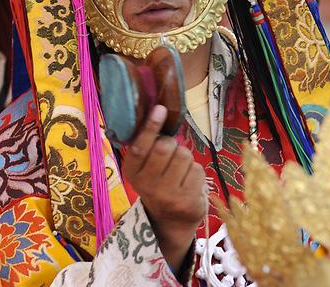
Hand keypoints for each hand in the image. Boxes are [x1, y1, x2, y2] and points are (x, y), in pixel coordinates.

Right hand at [122, 105, 206, 270]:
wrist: (170, 221)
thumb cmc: (158, 183)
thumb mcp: (145, 168)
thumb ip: (147, 145)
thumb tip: (157, 109)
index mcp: (132, 172)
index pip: (139, 146)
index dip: (151, 126)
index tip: (160, 108)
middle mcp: (146, 185)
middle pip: (165, 146)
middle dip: (172, 143)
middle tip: (170, 153)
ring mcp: (167, 195)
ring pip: (184, 155)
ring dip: (185, 158)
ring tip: (179, 172)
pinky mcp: (187, 201)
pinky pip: (197, 169)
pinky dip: (195, 172)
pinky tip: (188, 183)